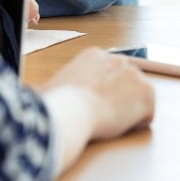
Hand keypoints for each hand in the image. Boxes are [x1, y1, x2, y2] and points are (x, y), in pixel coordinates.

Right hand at [37, 47, 153, 172]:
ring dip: (128, 110)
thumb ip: (47, 87)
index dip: (104, 91)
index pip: (109, 72)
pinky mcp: (146, 93)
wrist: (72, 110)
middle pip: (126, 81)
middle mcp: (117, 59)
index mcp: (94, 56)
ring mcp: (134, 74)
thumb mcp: (49, 87)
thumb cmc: (58, 102)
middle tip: (105, 114)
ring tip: (111, 121)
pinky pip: (148, 113)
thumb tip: (32, 94)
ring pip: (137, 96)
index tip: (96, 103)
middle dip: (119, 98)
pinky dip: (138, 123)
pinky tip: (121, 124)